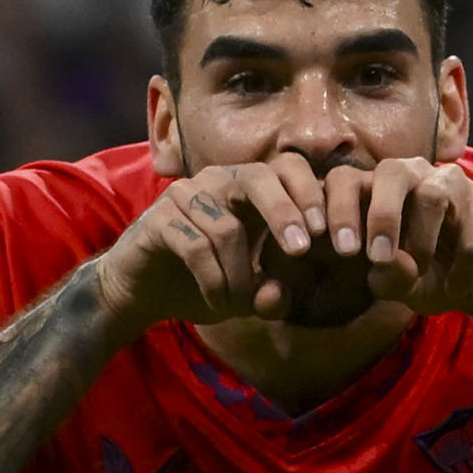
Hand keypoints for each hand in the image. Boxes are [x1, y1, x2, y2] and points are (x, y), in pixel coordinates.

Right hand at [95, 158, 323, 331]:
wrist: (144, 293)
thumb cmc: (204, 283)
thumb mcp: (248, 294)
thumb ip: (271, 295)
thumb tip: (278, 294)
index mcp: (249, 189)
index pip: (287, 168)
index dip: (310, 194)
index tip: (327, 234)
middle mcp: (218, 181)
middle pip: (259, 178)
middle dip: (285, 214)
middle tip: (302, 250)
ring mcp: (185, 195)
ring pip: (228, 229)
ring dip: (239, 277)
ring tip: (237, 305)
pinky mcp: (158, 218)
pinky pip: (196, 247)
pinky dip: (213, 281)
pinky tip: (216, 301)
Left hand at [323, 159, 472, 318]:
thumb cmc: (428, 276)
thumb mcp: (401, 287)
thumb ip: (387, 277)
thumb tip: (385, 260)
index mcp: (375, 191)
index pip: (346, 179)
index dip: (339, 208)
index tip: (343, 250)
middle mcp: (411, 176)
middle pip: (391, 171)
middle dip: (382, 214)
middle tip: (378, 257)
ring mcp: (450, 183)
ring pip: (432, 194)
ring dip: (422, 240)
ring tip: (420, 275)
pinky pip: (470, 227)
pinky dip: (461, 265)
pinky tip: (457, 289)